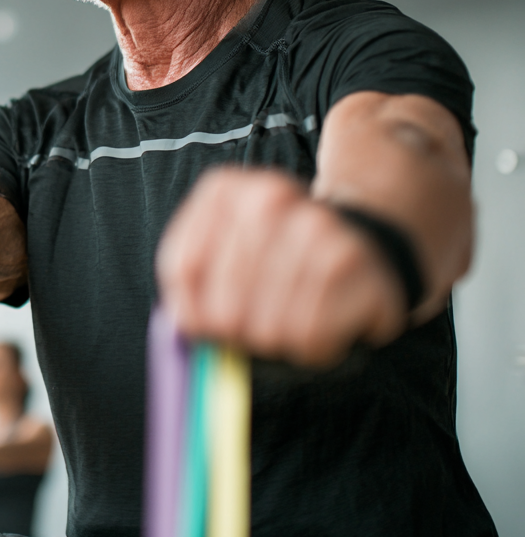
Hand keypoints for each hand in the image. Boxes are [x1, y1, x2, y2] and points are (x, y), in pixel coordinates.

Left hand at [156, 167, 405, 366]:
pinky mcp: (352, 258)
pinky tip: (324, 321)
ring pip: (269, 329)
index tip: (205, 325)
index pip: (183, 270)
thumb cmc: (271, 258)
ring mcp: (314, 223)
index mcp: (224, 189)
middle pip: (224, 309)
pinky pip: (313, 337)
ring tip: (293, 320)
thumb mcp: (218, 255)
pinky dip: (315, 347)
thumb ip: (188, 289)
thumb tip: (185, 328)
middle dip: (237, 335)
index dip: (191, 314)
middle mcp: (268, 197)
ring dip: (279, 343)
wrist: (352, 240)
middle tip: (255, 329)